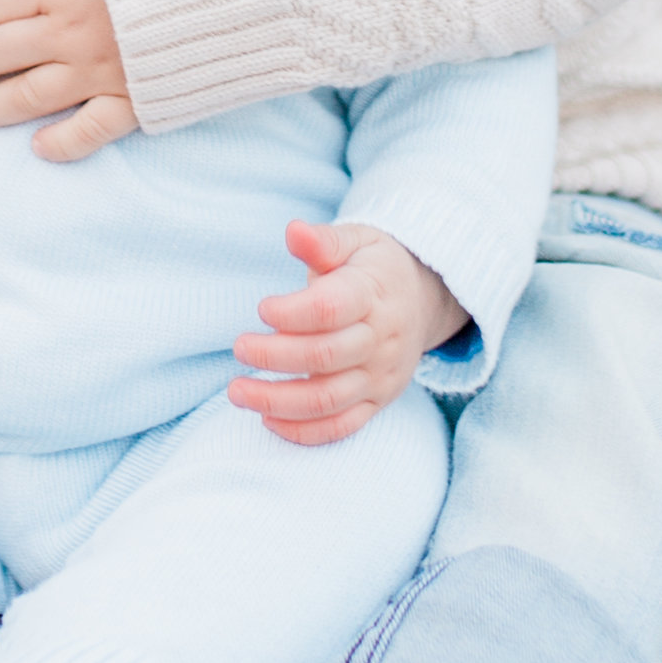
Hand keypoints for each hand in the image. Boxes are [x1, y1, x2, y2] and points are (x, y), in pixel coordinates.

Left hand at [227, 220, 466, 446]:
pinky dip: (303, 431)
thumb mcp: (356, 241)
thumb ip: (323, 241)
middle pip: (324, 357)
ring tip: (237, 391)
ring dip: (277, 400)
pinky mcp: (377, 401)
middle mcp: (380, 339)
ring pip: (327, 399)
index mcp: (373, 294)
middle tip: (240, 347)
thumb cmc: (375, 267)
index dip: (290, 312)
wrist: (424, 300)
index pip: (331, 309)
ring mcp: (379, 375)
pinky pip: (341, 426)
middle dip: (273, 357)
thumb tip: (294, 231)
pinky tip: (267, 419)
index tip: (262, 308)